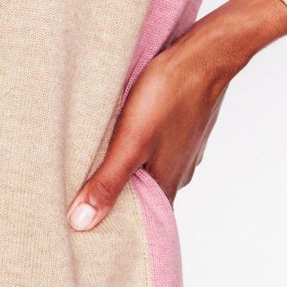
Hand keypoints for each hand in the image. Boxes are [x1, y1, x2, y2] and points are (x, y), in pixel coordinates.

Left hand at [66, 0, 286, 227]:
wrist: (205, 54)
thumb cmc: (169, 95)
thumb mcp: (130, 141)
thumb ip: (107, 182)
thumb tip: (81, 224)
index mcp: (167, 184)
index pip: (141, 222)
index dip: (115, 227)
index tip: (87, 231)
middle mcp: (179, 173)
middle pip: (143, 196)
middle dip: (117, 199)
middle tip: (82, 201)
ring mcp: (183, 150)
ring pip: (149, 170)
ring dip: (126, 172)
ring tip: (95, 168)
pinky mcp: (182, 128)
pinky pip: (156, 148)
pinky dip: (138, 150)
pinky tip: (122, 138)